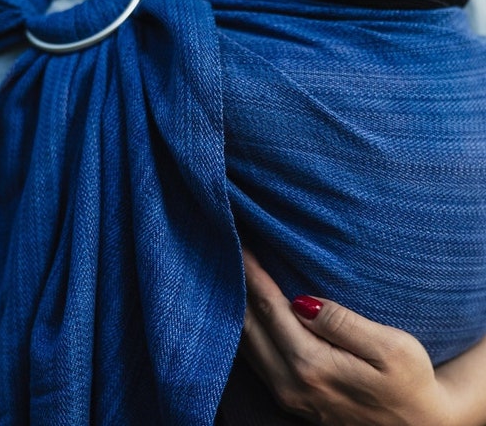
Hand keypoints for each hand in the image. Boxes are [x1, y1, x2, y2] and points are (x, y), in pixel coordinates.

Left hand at [241, 249, 481, 425]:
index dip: (253, 274)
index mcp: (311, 365)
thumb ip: (342, 323)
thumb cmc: (411, 383)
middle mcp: (289, 383)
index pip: (269, 308)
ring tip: (234, 272)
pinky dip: (246, 328)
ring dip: (237, 306)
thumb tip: (302, 301)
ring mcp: (286, 394)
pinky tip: (246, 308)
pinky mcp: (289, 398)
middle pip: (247, 324)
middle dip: (237, 285)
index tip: (240, 244)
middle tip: (230, 250)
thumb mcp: (391, 349)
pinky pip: (254, 358)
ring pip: (245, 343)